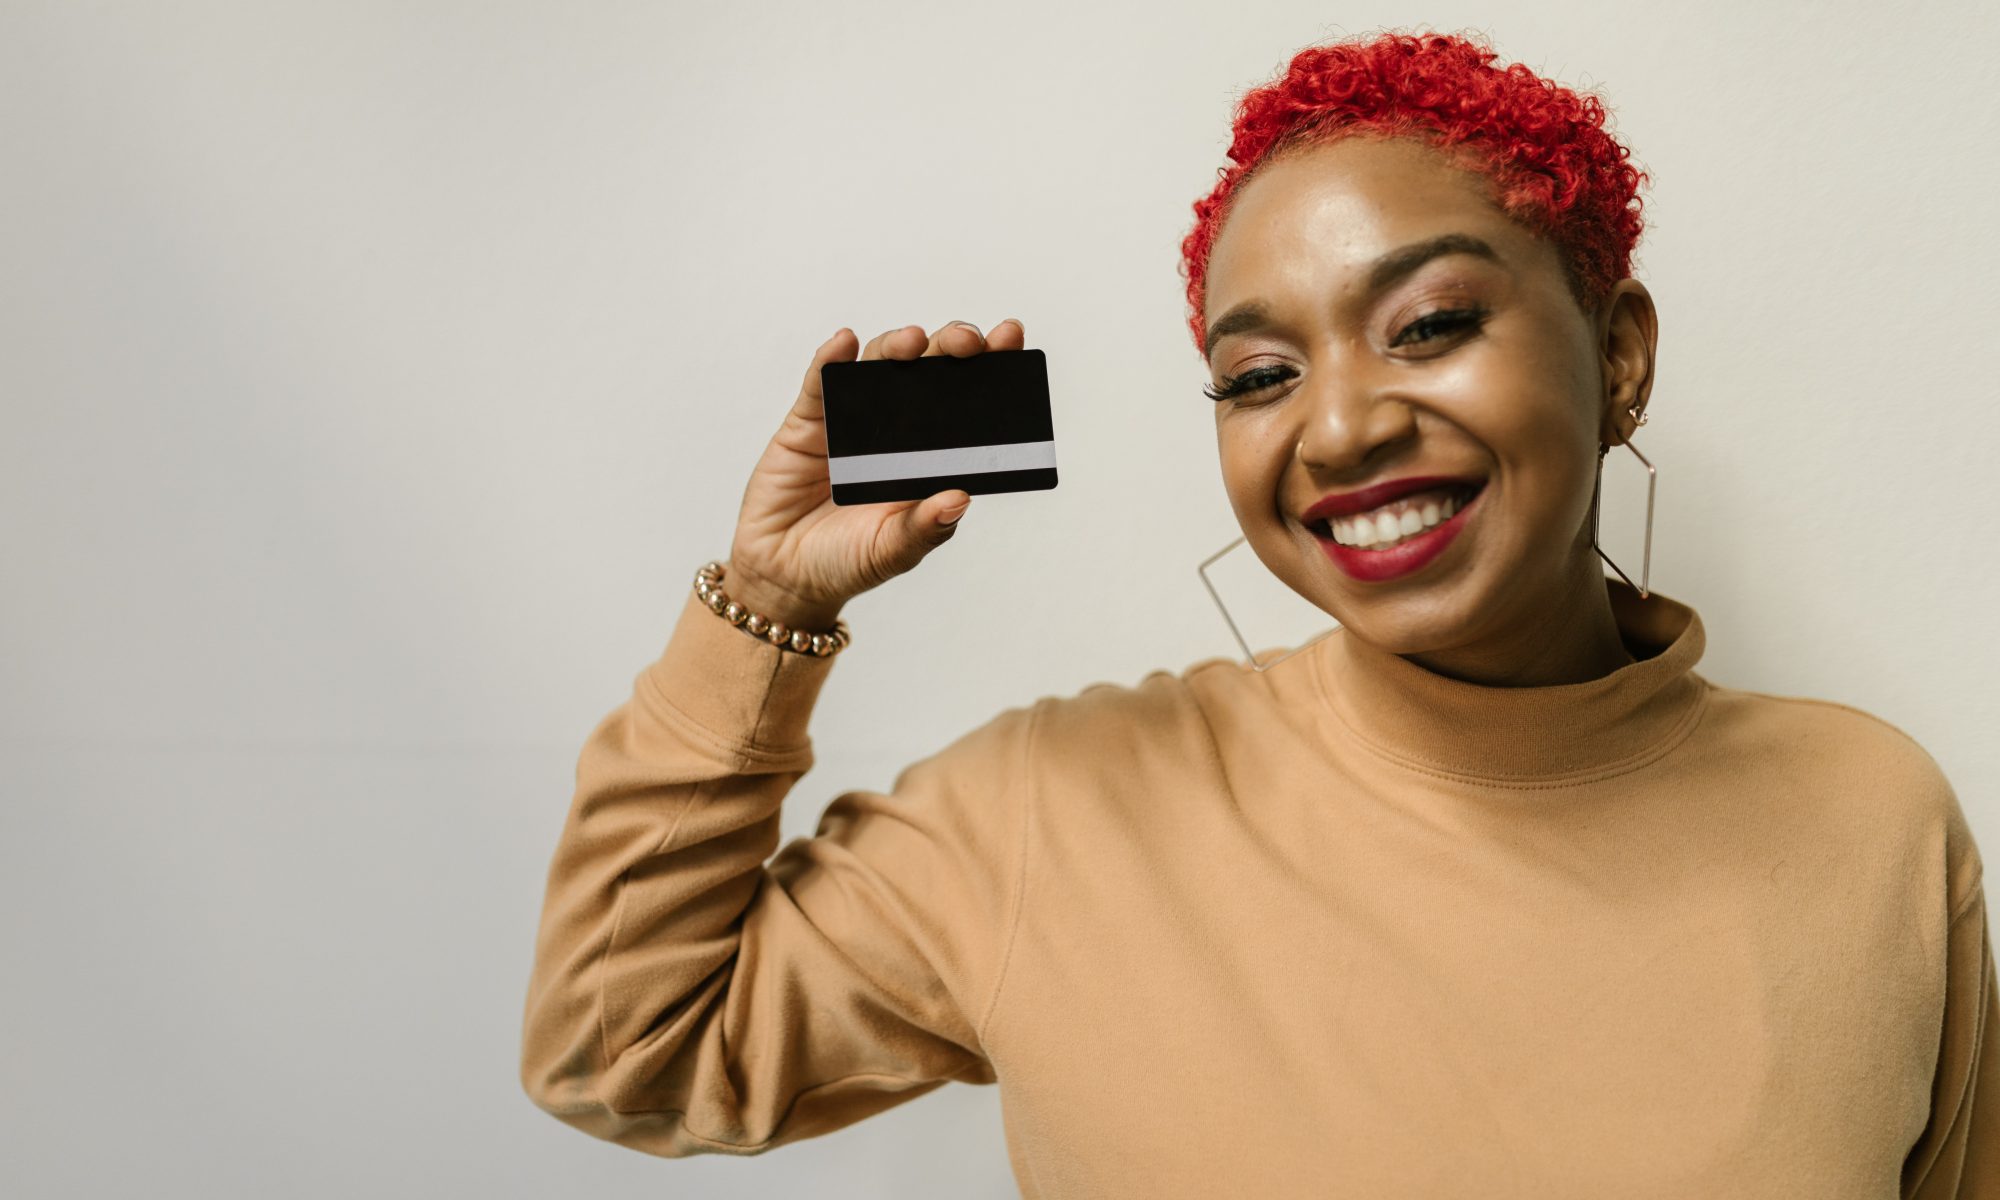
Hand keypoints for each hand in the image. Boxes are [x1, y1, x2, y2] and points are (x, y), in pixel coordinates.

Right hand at [725, 319, 1027, 629]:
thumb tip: (960, 499)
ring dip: (896, 346)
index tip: (1011, 338)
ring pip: (879, 365)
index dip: (991, 366)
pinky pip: (820, 382)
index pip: (969, 401)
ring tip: (911, 342)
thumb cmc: (847, 561)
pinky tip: (844, 344)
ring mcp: (853, 419)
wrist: (785, 575)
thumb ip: (925, 528)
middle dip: (951, 346)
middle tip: (966, 343)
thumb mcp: (893, 551)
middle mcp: (898, 428)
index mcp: (932, 455)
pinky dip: (831, 359)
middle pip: (930, 369)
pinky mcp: (808, 420)